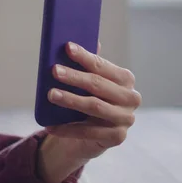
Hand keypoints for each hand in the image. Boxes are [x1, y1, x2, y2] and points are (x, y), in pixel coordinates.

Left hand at [36, 41, 140, 182]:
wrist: (92, 136)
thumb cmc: (89, 100)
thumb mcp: (88, 83)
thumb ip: (85, 65)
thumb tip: (70, 45)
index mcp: (125, 79)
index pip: (103, 65)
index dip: (85, 56)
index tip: (67, 47)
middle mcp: (131, 98)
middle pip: (98, 85)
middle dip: (75, 77)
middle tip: (54, 71)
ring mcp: (126, 119)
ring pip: (94, 106)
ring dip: (70, 100)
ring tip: (51, 94)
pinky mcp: (117, 137)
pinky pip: (88, 131)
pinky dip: (67, 128)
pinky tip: (50, 125)